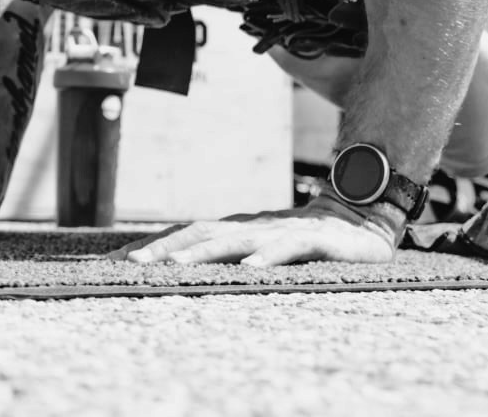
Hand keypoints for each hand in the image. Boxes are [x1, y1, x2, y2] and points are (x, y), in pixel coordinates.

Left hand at [114, 198, 398, 267]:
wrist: (367, 219)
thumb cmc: (310, 240)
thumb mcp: (266, 248)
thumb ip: (234, 254)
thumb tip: (189, 266)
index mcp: (241, 228)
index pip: (190, 233)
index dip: (156, 244)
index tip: (121, 260)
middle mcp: (256, 225)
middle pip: (203, 232)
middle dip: (165, 247)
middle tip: (131, 263)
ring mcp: (284, 230)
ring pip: (238, 240)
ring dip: (205, 252)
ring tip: (175, 265)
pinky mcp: (316, 240)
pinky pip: (289, 248)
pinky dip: (268, 257)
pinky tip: (250, 268)